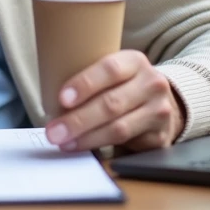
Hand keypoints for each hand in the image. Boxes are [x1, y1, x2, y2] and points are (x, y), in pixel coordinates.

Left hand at [44, 50, 183, 152]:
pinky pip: (126, 144)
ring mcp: (158, 111)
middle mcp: (151, 84)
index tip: (62, 98)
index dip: (85, 83)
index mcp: (135, 61)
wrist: (161, 105)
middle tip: (53, 130)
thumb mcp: (114, 73)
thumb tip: (48, 91)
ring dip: (86, 137)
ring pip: (118, 128)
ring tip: (63, 142)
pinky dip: (100, 147)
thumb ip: (91, 76)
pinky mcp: (159, 137)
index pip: (110, 69)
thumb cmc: (124, 86)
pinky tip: (82, 148)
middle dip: (78, 120)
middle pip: (111, 103)